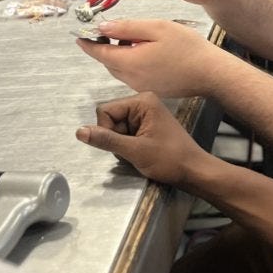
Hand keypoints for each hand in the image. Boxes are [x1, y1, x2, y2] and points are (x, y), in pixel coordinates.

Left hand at [76, 18, 219, 95]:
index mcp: (130, 62)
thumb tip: (103, 28)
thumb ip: (127, 27)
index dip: (88, 43)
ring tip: (135, 38)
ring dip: (120, 54)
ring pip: (120, 69)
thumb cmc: (188, 48)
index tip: (78, 35)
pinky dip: (132, 62)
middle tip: (112, 29)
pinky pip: (133, 75)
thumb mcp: (157, 28)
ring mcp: (141, 86)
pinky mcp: (152, 89)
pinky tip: (147, 51)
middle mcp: (132, 79)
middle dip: (106, 46)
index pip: (100, 53)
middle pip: (109, 62)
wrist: (211, 74)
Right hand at [76, 92, 210, 187]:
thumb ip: (106, 140)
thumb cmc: (169, 159)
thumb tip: (79, 131)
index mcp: (142, 101)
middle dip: (115, 137)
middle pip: (109, 118)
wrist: (193, 171)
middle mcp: (143, 102)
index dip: (107, 130)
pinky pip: (125, 132)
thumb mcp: (135, 151)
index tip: (124, 144)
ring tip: (139, 151)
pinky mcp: (147, 125)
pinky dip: (128, 144)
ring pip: (116, 127)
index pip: (105, 110)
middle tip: (133, 149)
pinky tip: (141, 151)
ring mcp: (145, 113)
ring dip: (121, 143)